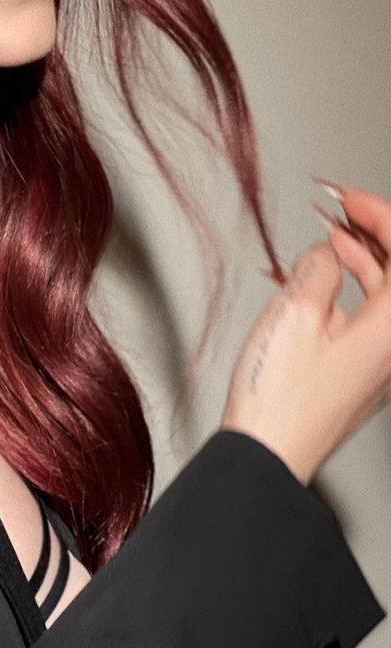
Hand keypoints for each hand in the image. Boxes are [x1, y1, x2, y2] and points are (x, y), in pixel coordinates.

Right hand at [219, 182, 390, 485]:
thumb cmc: (280, 397)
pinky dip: (359, 285)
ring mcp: (385, 361)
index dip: (379, 215)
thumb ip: (318, 267)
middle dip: (376, 232)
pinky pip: (376, 314)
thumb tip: (326, 252)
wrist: (268, 450)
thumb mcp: (295, 312)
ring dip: (367, 256)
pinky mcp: (366, 370)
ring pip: (390, 293)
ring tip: (332, 235)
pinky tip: (328, 276)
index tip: (349, 197)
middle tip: (342, 207)